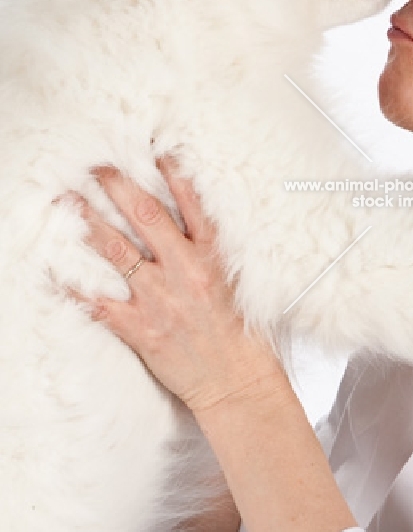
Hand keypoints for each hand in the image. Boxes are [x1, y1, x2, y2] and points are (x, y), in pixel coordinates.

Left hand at [68, 159, 283, 413]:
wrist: (236, 379)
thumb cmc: (238, 333)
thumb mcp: (233, 281)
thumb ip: (208, 252)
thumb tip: (187, 225)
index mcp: (212, 257)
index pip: (191, 204)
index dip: (172, 174)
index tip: (154, 153)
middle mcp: (185, 271)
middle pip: (146, 217)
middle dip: (118, 186)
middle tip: (97, 166)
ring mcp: (160, 299)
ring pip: (116, 251)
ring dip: (89, 222)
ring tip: (69, 201)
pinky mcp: (141, 327)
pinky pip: (98, 302)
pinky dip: (74, 286)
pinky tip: (55, 269)